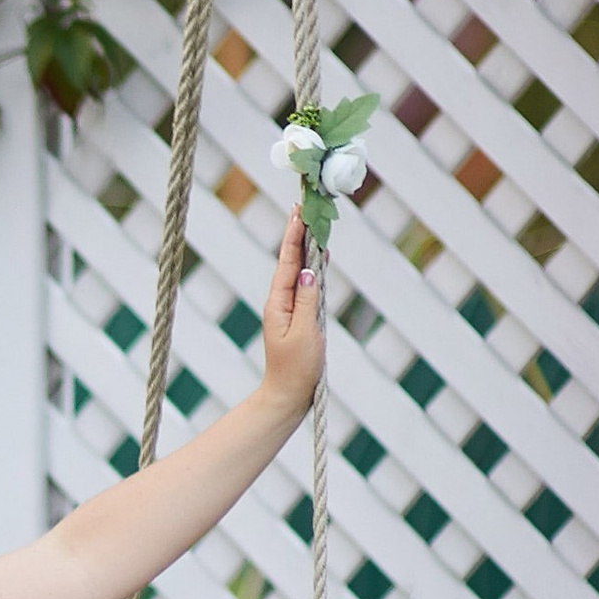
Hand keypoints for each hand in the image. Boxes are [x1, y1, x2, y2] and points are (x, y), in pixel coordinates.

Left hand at [262, 209, 324, 420]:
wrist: (288, 394)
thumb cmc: (296, 368)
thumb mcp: (305, 333)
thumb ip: (307, 301)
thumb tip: (309, 271)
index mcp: (279, 302)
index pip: (288, 261)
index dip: (294, 234)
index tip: (298, 210)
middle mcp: (281, 300)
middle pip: (292, 259)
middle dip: (299, 232)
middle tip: (306, 204)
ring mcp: (289, 307)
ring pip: (299, 269)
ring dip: (306, 245)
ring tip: (313, 220)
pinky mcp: (299, 315)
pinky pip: (306, 284)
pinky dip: (313, 266)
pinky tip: (319, 254)